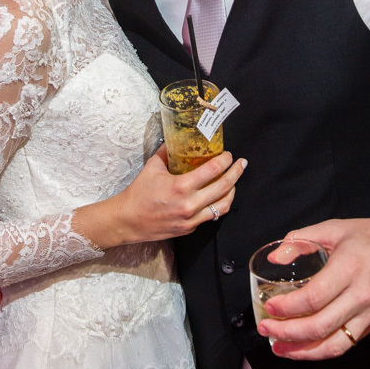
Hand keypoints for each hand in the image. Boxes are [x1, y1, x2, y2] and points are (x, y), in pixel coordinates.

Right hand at [103, 143, 246, 245]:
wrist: (128, 221)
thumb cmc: (138, 194)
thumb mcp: (152, 167)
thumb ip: (166, 152)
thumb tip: (174, 140)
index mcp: (181, 186)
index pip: (213, 170)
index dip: (226, 160)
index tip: (229, 155)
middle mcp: (190, 204)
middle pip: (224, 187)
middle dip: (237, 173)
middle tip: (242, 164)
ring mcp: (191, 219)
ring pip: (223, 206)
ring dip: (232, 191)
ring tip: (235, 182)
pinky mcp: (190, 228)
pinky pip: (211, 216)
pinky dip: (218, 205)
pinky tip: (218, 197)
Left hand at [256, 217, 369, 360]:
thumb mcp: (335, 228)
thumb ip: (301, 240)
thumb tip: (274, 258)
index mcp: (350, 267)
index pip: (314, 298)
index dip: (287, 307)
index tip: (270, 307)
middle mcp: (362, 294)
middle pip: (320, 326)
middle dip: (287, 332)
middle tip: (266, 329)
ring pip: (334, 344)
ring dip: (302, 351)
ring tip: (279, 347)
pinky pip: (346, 345)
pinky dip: (322, 351)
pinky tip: (304, 348)